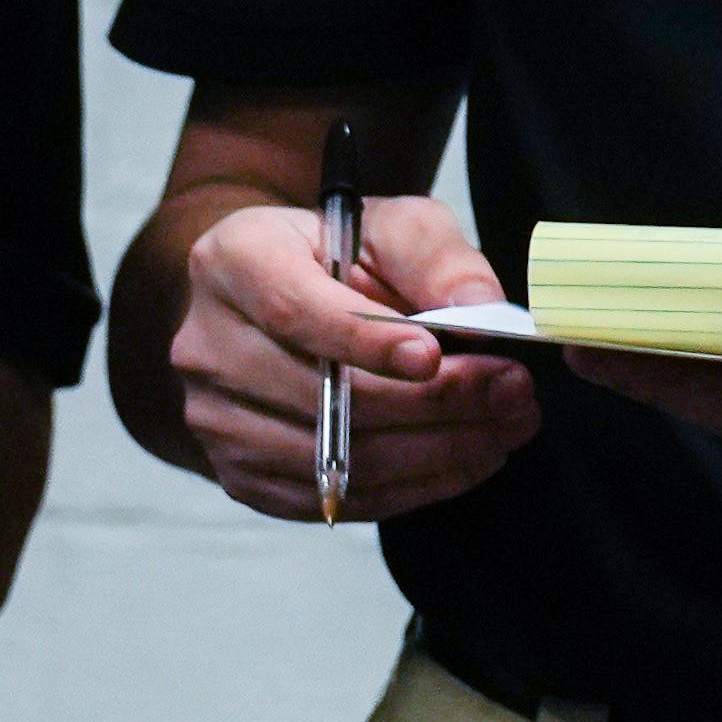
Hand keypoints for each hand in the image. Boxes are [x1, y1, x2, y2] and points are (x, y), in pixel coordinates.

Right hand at [167, 192, 542, 525]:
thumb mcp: (391, 224)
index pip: (294, 311)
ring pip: (337, 457)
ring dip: (438, 453)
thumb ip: (437, 257)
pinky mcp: (241, 475)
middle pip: (323, 396)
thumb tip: (480, 310)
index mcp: (233, 261)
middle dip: (433, 404)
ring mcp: (217, 420)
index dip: (366, 341)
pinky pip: (337, 497)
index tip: (438, 356)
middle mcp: (208, 345)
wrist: (278, 299)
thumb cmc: (339, 255)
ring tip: (506, 428)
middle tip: (514, 395)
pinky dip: (413, 487)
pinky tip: (466, 459)